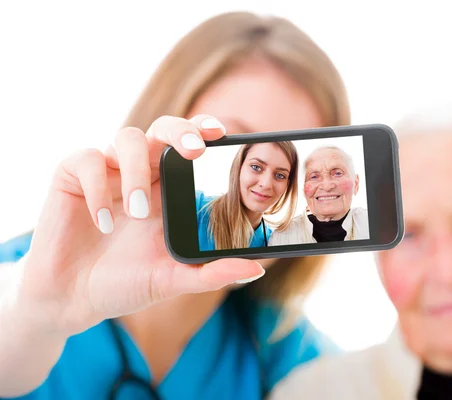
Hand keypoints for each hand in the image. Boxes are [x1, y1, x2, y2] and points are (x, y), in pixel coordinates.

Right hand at [14, 115, 263, 336]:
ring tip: (137, 211)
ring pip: (128, 137)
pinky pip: (87, 159)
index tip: (223, 132)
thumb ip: (210, 273)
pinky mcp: (72, 177)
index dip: (204, 131)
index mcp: (169, 190)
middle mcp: (141, 174)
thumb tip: (255, 268)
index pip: (190, 147)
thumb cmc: (125, 284)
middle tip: (194, 150)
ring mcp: (108, 173)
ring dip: (137, 170)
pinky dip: (97, 187)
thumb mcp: (170, 280)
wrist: (71, 299)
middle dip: (181, 130)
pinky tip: (101, 222)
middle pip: (163, 129)